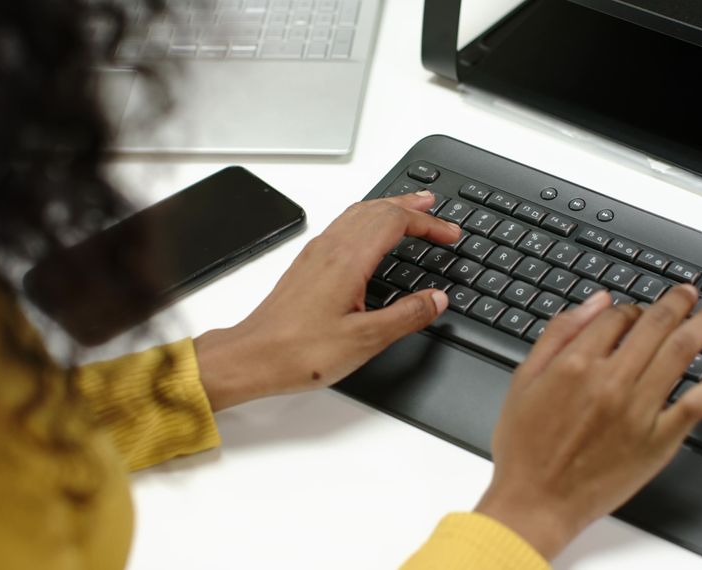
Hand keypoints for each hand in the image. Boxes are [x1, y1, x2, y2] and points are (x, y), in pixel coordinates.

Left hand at [194, 191, 461, 410]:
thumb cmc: (299, 351)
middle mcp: (330, 248)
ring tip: (409, 211)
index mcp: (348, 259)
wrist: (251, 357)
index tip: (450, 233)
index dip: (428, 223)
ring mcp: (316, 254)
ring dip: (387, 207)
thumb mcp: (365, 339)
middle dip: (410, 206)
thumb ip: (406, 316)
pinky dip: (367, 219)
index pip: (395, 222)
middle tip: (435, 207)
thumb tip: (436, 299)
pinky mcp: (307, 265)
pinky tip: (370, 235)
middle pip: (376, 209)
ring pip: (358, 213)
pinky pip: (343, 225)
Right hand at [474, 286, 701, 559]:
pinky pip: (698, 403)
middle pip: (656, 326)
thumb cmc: (525, 447)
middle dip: (678, 302)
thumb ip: (559, 334)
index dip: (630, 307)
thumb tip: (595, 302)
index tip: (636, 310)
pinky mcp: (658, 440)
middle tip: (690, 291)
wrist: (536, 502)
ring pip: (681, 353)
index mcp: (576, 363)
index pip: (616, 317)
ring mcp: (638, 411)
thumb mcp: (525, 379)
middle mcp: (611, 382)